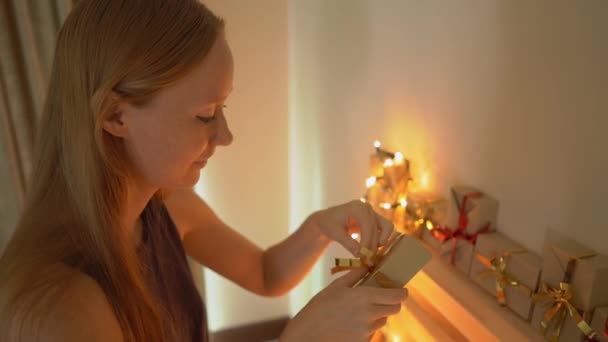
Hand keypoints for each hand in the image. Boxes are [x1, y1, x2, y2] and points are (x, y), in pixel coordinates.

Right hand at [280, 268, 407, 341]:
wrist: (307, 333)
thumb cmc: (319, 307)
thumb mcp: (336, 286)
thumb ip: (355, 275)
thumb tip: (369, 265)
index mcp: (364, 296)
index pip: (397, 296)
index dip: (402, 292)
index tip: (401, 289)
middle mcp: (369, 314)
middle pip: (395, 309)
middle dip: (392, 302)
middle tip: (382, 298)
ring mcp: (366, 330)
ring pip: (383, 320)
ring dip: (378, 314)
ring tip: (359, 311)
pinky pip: (372, 332)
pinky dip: (367, 327)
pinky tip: (351, 323)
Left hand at [309, 200, 393, 258]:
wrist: (327, 220)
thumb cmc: (328, 224)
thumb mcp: (335, 233)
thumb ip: (348, 243)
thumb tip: (360, 254)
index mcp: (357, 207)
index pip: (368, 224)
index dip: (367, 240)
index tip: (362, 255)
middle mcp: (367, 208)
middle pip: (378, 227)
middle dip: (373, 245)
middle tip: (367, 260)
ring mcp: (372, 213)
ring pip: (386, 227)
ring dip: (380, 242)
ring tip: (370, 256)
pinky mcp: (374, 221)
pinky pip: (383, 231)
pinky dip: (379, 241)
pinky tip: (370, 252)